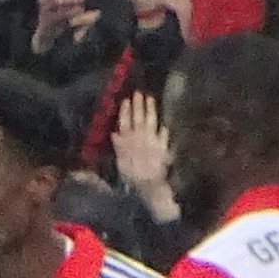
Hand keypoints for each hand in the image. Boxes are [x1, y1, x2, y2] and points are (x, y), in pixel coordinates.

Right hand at [113, 90, 174, 205]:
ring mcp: (152, 141)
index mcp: (127, 141)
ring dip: (150, 110)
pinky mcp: (162, 146)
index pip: (125, 122)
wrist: (148, 184)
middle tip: (138, 93)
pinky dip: (163, 129)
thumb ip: (119, 147)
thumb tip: (114, 133)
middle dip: (138, 105)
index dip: (126, 111)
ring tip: (150, 99)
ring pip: (150, 122)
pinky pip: (164, 134)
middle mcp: (140, 138)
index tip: (126, 100)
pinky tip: (164, 123)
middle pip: (138, 119)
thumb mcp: (120, 163)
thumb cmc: (131, 176)